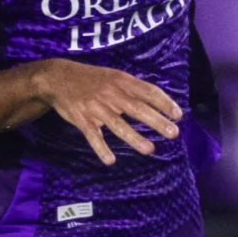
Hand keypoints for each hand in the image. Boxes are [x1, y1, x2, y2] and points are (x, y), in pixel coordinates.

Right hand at [32, 59, 182, 165]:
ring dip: (134, 138)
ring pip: (118, 124)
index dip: (164, 103)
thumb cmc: (91, 79)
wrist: (58, 79)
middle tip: (173, 133)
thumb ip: (133, 88)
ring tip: (150, 149)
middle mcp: (111, 94)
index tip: (178, 115)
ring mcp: (96, 108)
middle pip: (137, 108)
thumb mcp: (114, 76)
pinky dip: (101, 148)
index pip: (148, 91)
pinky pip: (93, 136)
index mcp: (121, 81)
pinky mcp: (82, 120)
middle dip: (156, 121)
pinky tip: (110, 160)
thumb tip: (157, 101)